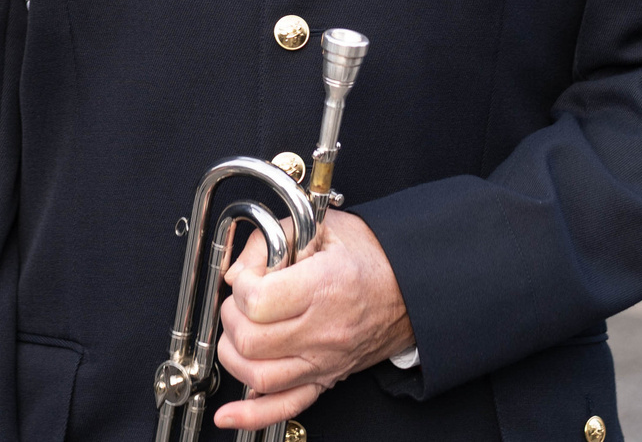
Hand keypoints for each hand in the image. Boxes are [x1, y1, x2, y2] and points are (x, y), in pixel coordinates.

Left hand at [212, 209, 412, 431]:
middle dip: (232, 318)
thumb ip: (270, 240)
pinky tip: (230, 414)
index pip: (257, 302)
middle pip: (251, 342)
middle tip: (241, 302)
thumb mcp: (319, 226)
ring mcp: (323, 362)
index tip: (247, 277)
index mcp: (322, 288)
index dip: (240, 287)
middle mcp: (323, 331)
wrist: (410, 289)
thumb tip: (236, 273)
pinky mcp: (325, 380)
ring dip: (234, 356)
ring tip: (240, 333)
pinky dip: (253, 415)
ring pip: (259, 377)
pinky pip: (286, 407)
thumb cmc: (369, 257)